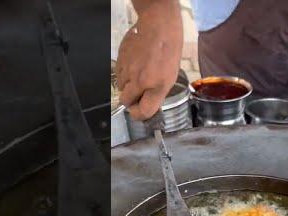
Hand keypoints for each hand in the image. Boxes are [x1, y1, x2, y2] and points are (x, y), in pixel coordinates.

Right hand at [115, 1, 182, 119]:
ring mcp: (128, 69)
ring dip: (127, 85)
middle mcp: (140, 80)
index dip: (139, 115)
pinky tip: (133, 64)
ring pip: (120, 87)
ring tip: (137, 74)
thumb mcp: (170, 77)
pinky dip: (123, 73)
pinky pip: (117, 73)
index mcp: (157, 86)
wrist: (159, 28)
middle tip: (137, 93)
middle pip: (126, 101)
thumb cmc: (168, 52)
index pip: (143, 111)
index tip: (138, 112)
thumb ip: (156, 93)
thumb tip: (145, 104)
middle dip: (130, 100)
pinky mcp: (120, 59)